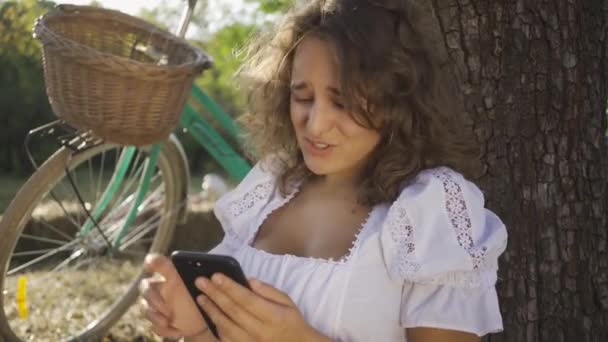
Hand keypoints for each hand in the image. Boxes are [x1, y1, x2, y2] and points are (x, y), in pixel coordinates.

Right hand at [140, 253, 211, 338]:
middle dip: (152, 298)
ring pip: (146, 308)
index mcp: (173, 274)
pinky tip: (176, 332)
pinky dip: (164, 330)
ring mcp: (160, 306)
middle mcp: (163, 288)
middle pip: (146, 287)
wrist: (211, 318)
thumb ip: (202, 274)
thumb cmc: (208, 295)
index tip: (149, 266)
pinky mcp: (162, 322)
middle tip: (165, 307)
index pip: (158, 263)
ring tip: (167, 321)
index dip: (151, 262)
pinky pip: (155, 326)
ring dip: (155, 316)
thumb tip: (204, 266)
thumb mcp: (207, 283)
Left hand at [195, 274, 328, 341]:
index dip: (230, 287)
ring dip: (211, 310)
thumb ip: (269, 291)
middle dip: (215, 294)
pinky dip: (216, 327)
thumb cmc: (291, 322)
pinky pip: (226, 339)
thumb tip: (249, 281)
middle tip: (200, 281)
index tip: (215, 275)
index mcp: (273, 316)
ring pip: (225, 326)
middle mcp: (260, 331)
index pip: (247, 299)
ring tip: (200, 297)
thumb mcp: (288, 303)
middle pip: (233, 310)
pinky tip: (209, 315)